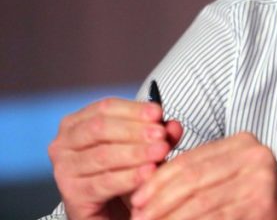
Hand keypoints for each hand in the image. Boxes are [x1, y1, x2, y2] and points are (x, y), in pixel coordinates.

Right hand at [47, 97, 182, 219]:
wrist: (110, 211)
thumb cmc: (123, 171)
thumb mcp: (144, 147)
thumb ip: (159, 134)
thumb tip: (173, 125)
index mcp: (76, 123)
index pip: (104, 108)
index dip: (133, 109)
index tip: (158, 112)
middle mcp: (62, 144)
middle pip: (100, 129)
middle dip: (134, 130)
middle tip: (160, 134)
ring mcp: (64, 170)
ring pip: (103, 155)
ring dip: (136, 152)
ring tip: (161, 151)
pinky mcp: (72, 195)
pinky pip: (104, 182)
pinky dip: (129, 177)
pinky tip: (148, 172)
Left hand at [130, 132, 276, 219]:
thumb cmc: (252, 199)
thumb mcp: (226, 177)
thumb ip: (195, 174)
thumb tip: (143, 185)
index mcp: (242, 142)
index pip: (190, 159)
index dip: (158, 180)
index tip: (135, 199)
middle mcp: (255, 155)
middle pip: (193, 180)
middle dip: (159, 203)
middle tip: (137, 218)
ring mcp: (262, 180)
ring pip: (201, 203)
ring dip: (170, 219)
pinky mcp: (263, 205)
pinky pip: (216, 218)